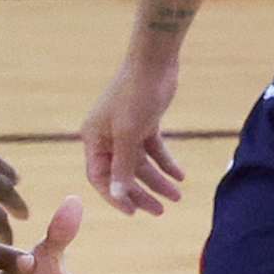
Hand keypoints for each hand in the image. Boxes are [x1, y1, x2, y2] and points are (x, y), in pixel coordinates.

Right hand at [82, 51, 185, 215]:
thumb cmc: (136, 94)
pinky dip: (166, 163)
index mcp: (93, 139)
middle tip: (160, 211)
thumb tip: (117, 194)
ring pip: (141, 164)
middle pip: (122, 174)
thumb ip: (123, 166)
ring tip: (177, 196)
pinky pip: (154, 150)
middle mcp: (106, 137)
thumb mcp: (128, 134)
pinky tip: (180, 176)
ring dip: (158, 180)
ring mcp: (125, 131)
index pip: (100, 177)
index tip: (133, 213)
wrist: (155, 61)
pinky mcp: (144, 123)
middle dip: (141, 193)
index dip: (115, 196)